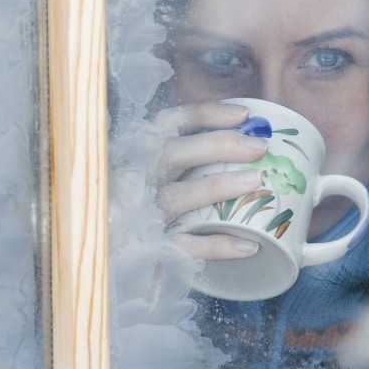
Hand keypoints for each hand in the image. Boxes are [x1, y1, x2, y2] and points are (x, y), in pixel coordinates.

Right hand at [153, 100, 269, 260]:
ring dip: (217, 186)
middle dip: (219, 144)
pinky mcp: (150, 248)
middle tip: (260, 147)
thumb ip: (188, 157)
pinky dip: (217, 246)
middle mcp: (139, 179)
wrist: (107, 253)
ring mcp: (144, 214)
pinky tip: (248, 246)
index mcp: (141, 154)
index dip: (206, 114)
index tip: (244, 115)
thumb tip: (247, 146)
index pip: (169, 123)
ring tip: (255, 181)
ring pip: (177, 196)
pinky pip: (185, 247)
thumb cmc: (145, 203)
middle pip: (174, 153)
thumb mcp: (156, 172)